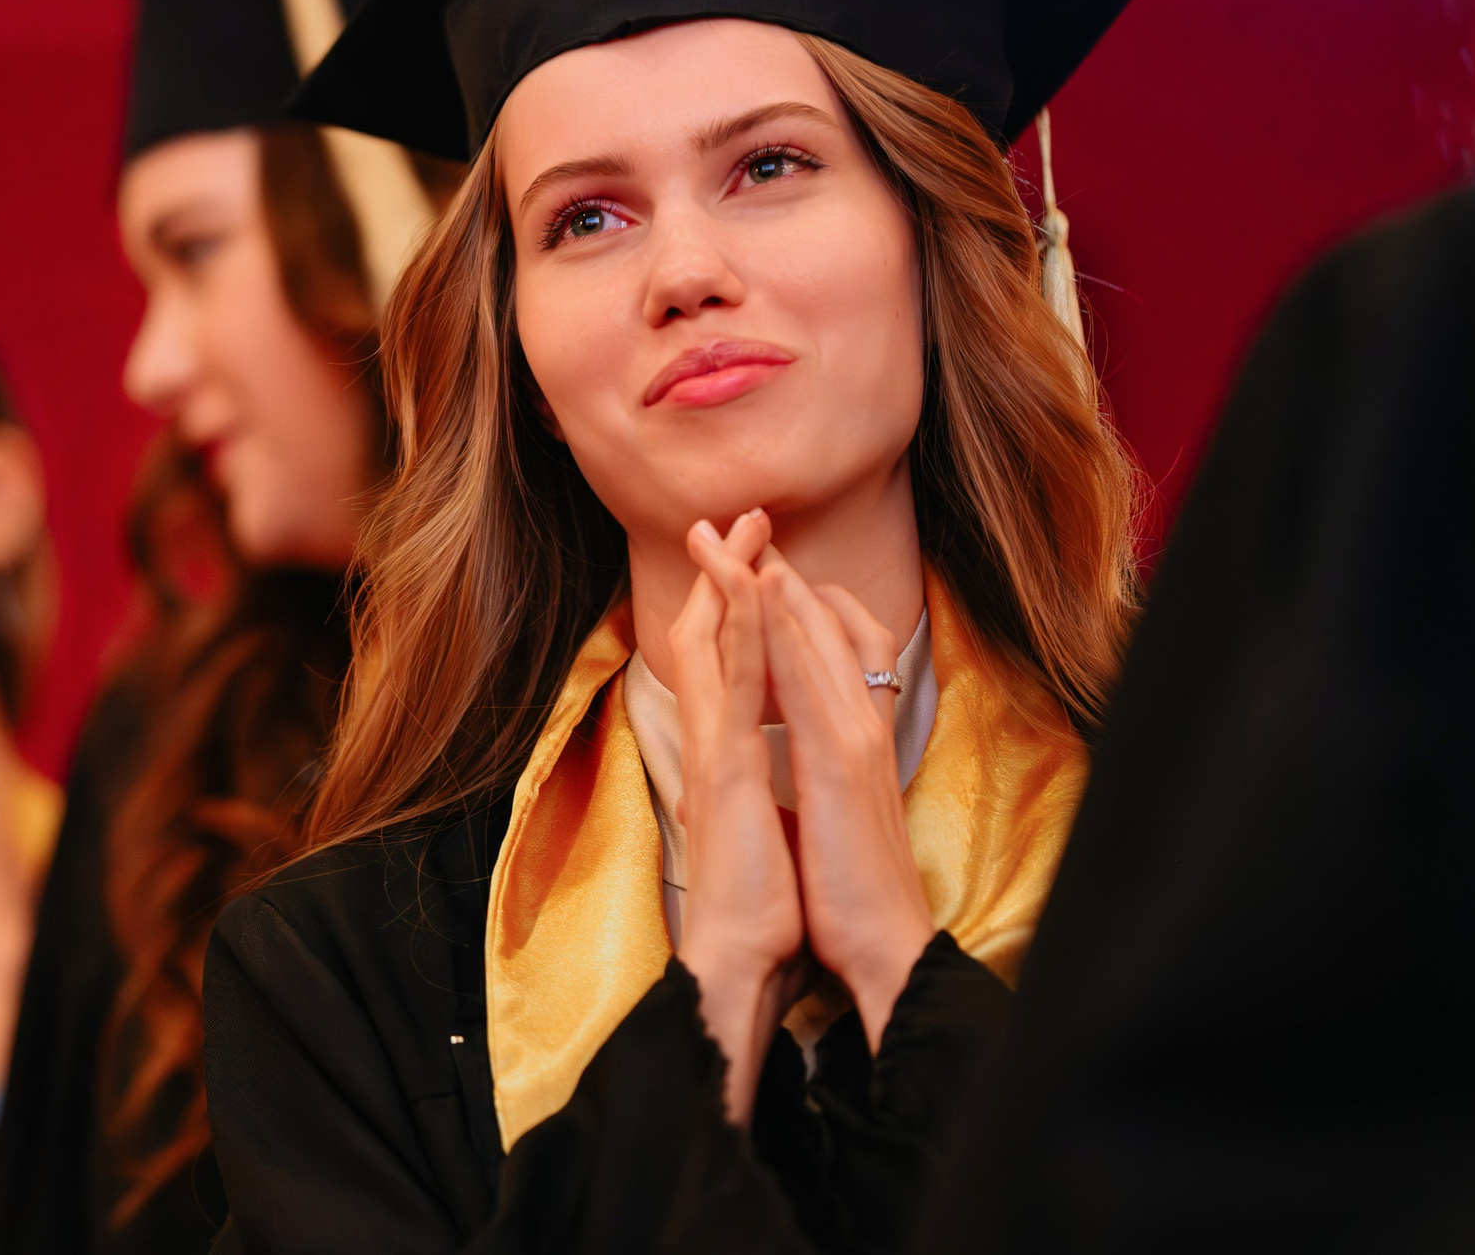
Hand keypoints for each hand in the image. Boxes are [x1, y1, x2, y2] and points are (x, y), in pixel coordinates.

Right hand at [669, 509, 805, 1124]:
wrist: (743, 959)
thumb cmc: (759, 906)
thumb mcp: (764, 828)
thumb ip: (759, 791)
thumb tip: (764, 780)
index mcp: (726, 756)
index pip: (724, 664)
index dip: (735, 607)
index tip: (752, 559)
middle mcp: (713, 744)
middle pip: (709, 638)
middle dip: (726, 573)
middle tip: (739, 516)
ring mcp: (716, 753)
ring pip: (716, 648)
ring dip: (730, 581)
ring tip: (741, 528)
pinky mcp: (729, 772)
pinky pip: (738, 685)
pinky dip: (746, 631)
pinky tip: (755, 589)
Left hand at [752, 548, 934, 1049]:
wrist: (882, 946)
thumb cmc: (852, 888)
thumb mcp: (830, 810)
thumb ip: (818, 770)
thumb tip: (795, 755)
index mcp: (857, 734)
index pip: (835, 643)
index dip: (795, 598)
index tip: (757, 562)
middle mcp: (862, 721)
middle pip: (824, 622)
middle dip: (776, 567)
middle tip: (737, 520)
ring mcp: (855, 735)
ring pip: (816, 636)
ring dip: (771, 578)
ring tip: (732, 535)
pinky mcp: (840, 761)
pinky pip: (807, 677)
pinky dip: (783, 628)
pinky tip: (755, 593)